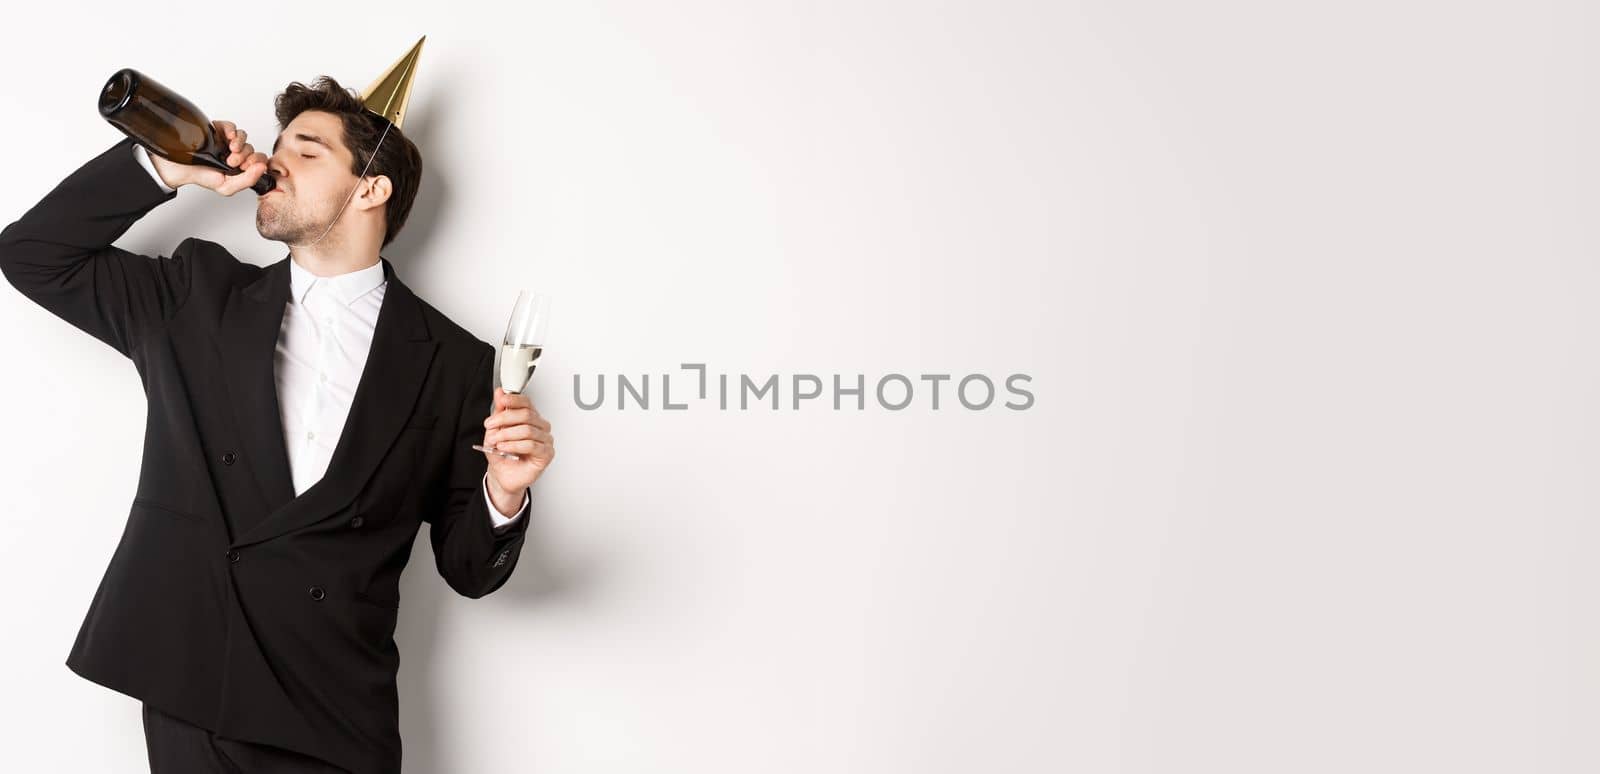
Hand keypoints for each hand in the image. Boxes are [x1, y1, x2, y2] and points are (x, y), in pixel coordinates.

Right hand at [147, 119, 268, 195]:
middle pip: (251, 148)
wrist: (176, 168)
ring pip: (243, 136)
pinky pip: (230, 126)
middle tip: (232, 162)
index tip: (245, 167)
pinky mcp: (216, 130)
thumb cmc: (200, 176)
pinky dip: (232, 130)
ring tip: (230, 152)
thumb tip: (262, 168)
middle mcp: (235, 152)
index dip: (256, 162)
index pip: (258, 160)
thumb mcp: (226, 187)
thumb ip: (246, 181)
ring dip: (241, 144)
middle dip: (246, 156)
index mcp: (240, 166)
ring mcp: (225, 140)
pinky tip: (229, 138)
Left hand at [481, 387, 554, 509]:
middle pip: (526, 414)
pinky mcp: (546, 454)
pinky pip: (531, 445)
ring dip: (507, 435)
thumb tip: (500, 393)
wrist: (503, 476)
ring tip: (496, 441)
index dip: (513, 399)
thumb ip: (499, 411)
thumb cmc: (502, 454)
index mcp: (530, 418)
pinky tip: (504, 447)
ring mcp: (545, 440)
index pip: (526, 402)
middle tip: (491, 426)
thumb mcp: (495, 430)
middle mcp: (540, 427)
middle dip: (504, 419)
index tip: (501, 400)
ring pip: (527, 429)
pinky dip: (514, 445)